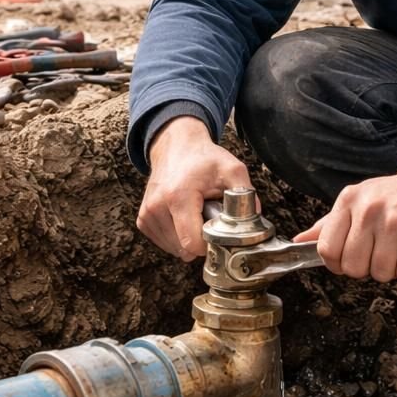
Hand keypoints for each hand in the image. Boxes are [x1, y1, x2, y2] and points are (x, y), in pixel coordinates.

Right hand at [137, 116, 252, 261]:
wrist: (176, 146)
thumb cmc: (204, 159)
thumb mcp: (232, 169)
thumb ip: (246, 195)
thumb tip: (254, 222)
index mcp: (178, 196)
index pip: (192, 243)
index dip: (211, 245)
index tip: (219, 230)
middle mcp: (157, 207)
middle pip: (184, 249)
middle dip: (201, 239)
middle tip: (208, 216)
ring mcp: (147, 214)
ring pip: (175, 249)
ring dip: (189, 237)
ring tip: (195, 213)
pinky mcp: (143, 220)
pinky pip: (165, 243)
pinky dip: (177, 236)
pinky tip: (183, 217)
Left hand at [293, 142, 396, 281]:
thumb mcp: (361, 199)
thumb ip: (329, 224)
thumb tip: (299, 241)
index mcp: (350, 200)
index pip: (326, 248)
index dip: (337, 264)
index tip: (350, 261)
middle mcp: (369, 209)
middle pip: (352, 266)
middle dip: (368, 268)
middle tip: (383, 254)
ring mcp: (394, 222)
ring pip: (380, 273)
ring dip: (393, 269)